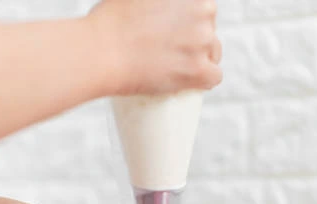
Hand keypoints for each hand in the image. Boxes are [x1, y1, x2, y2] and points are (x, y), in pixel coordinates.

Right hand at [88, 0, 221, 93]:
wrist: (101, 52)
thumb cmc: (108, 22)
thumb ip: (147, 1)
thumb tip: (146, 8)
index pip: (202, 7)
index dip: (190, 20)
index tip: (178, 31)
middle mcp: (203, 11)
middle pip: (209, 28)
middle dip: (196, 39)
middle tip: (174, 51)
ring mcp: (203, 41)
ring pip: (214, 53)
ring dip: (201, 60)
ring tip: (180, 68)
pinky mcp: (199, 69)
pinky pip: (215, 77)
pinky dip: (205, 81)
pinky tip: (194, 83)